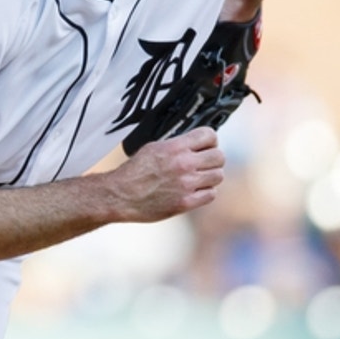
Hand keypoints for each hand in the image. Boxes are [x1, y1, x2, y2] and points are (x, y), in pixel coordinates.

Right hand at [106, 127, 225, 222]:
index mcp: (175, 147)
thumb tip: (195, 145)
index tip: (206, 145)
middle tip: (204, 163)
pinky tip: (194, 191)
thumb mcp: (153, 148)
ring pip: (218, 176)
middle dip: (213, 159)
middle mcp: (184, 164)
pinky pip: (211, 194)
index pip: (209, 135)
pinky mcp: (186, 202)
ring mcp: (187, 184)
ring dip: (210, 176)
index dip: (210, 140)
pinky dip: (205, 192)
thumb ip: (176, 146)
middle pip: (219, 157)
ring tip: (198, 178)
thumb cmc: (133, 172)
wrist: (120, 195)